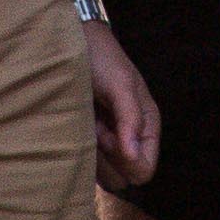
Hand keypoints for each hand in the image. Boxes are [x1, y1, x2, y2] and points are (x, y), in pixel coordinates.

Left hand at [84, 11, 160, 188]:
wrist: (73, 44)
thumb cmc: (101, 60)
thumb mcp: (120, 85)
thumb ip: (130, 119)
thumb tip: (134, 157)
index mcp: (146, 125)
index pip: (143, 168)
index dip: (124, 159)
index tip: (108, 132)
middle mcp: (129, 137)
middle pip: (123, 175)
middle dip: (107, 157)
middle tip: (96, 125)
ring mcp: (108, 140)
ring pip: (104, 174)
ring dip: (91, 153)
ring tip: (86, 122)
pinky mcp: (88, 140)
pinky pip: (88, 164)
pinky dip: (79, 151)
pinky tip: (76, 127)